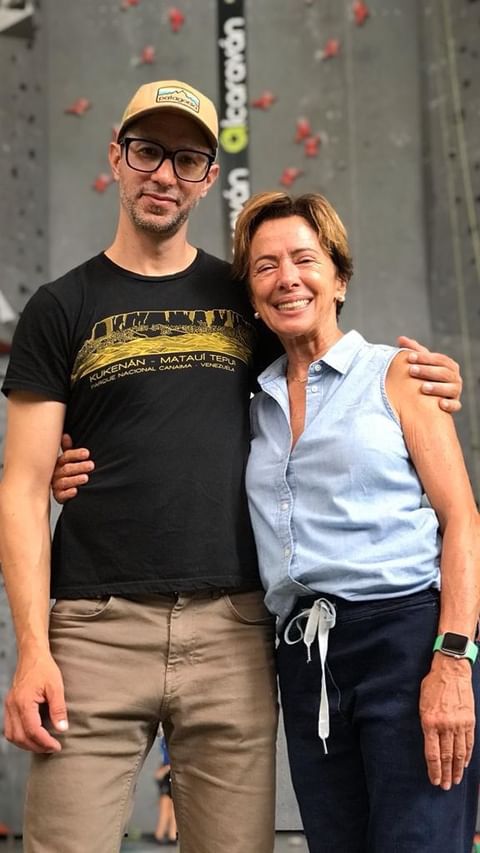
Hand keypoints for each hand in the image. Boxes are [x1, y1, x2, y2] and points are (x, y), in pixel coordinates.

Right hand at [3, 651, 68, 752]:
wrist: (32, 655)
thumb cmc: (44, 668)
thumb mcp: (56, 687)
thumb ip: (58, 709)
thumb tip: (62, 729)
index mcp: (23, 703)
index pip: (33, 731)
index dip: (45, 742)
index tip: (57, 746)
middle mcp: (12, 707)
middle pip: (20, 737)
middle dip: (36, 747)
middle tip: (52, 748)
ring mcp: (8, 706)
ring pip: (12, 735)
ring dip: (26, 744)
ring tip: (43, 744)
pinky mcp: (9, 705)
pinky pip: (10, 728)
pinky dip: (20, 736)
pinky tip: (33, 735)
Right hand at [52, 433, 93, 502]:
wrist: (65, 490)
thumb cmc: (68, 472)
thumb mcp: (69, 459)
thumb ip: (67, 448)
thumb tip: (65, 435)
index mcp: (59, 462)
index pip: (66, 456)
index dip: (76, 454)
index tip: (87, 453)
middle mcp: (56, 473)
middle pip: (66, 469)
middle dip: (79, 467)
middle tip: (91, 465)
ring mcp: (56, 485)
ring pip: (64, 481)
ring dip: (75, 479)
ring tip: (86, 478)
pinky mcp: (58, 496)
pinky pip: (61, 496)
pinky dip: (68, 493)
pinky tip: (75, 491)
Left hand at [397, 336, 461, 412]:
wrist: (431, 398)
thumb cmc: (426, 376)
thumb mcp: (421, 363)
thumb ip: (413, 351)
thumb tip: (401, 339)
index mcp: (448, 365)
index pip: (438, 359)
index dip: (424, 357)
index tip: (409, 357)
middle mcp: (454, 377)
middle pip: (444, 372)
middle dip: (428, 371)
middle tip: (411, 370)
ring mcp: (455, 391)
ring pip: (451, 389)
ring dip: (437, 388)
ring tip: (423, 388)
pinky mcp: (454, 404)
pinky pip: (455, 405)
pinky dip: (449, 405)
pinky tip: (440, 404)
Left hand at [419, 655, 474, 789]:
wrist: (451, 671)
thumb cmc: (433, 685)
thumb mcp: (422, 704)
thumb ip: (426, 723)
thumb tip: (428, 741)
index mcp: (430, 722)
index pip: (432, 753)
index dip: (434, 770)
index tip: (435, 781)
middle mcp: (445, 726)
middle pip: (446, 756)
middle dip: (446, 774)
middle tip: (446, 787)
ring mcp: (459, 724)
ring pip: (459, 753)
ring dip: (457, 769)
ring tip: (456, 780)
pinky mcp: (469, 721)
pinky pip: (469, 743)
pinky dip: (467, 756)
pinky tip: (464, 764)